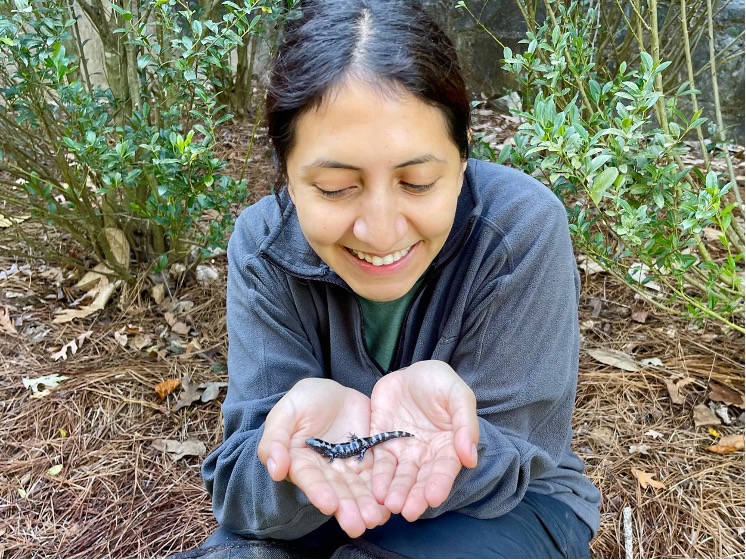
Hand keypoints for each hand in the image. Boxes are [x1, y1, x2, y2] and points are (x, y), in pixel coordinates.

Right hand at [257, 378, 389, 536]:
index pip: (310, 479)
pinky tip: (390, 504)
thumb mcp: (286, 412)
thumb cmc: (304, 400)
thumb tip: (275, 470)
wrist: (333, 392)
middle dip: (347, 508)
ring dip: (366, 505)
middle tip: (358, 525)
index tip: (329, 505)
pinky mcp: (368, 460)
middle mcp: (325, 471)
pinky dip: (383, 490)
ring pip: (358, 489)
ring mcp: (348, 467)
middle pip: (337, 491)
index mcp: (301, 462)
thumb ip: (276, 439)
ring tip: (376, 519)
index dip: (319, 492)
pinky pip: (377, 476)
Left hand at [369, 360, 478, 520]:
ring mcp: (402, 450)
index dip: (439, 484)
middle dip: (414, 495)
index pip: (444, 469)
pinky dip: (377, 477)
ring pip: (399, 476)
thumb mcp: (457, 394)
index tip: (433, 498)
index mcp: (448, 445)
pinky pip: (378, 462)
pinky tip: (375, 490)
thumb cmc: (438, 381)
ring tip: (389, 505)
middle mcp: (425, 454)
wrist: (410, 371)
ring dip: (395, 491)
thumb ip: (465, 423)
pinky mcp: (381, 442)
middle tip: (408, 511)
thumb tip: (470, 457)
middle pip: (420, 478)